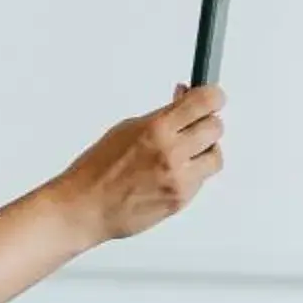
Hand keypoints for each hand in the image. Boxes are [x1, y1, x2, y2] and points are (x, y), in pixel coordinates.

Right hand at [52, 83, 224, 242]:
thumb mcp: (128, 129)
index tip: (213, 96)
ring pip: (215, 157)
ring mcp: (179, 178)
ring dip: (205, 151)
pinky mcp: (181, 199)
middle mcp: (171, 152)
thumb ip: (162, 116)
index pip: (204, 101)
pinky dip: (194, 174)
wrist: (86, 206)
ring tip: (187, 152)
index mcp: (156, 129)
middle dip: (207, 124)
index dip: (213, 96)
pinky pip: (202, 180)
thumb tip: (184, 99)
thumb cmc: (98, 170)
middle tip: (195, 126)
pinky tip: (175, 172)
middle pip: (216, 127)